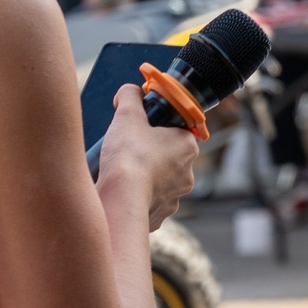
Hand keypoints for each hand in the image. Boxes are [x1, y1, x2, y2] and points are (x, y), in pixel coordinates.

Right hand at [97, 84, 198, 229]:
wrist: (120, 199)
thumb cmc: (129, 156)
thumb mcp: (127, 115)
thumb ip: (130, 96)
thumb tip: (129, 91)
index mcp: (187, 146)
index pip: (178, 130)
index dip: (158, 127)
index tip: (142, 128)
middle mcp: (187, 174)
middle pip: (168, 157)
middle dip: (149, 153)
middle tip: (128, 149)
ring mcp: (175, 198)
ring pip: (159, 182)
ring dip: (144, 177)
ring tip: (122, 173)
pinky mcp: (159, 215)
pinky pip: (149, 203)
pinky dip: (136, 198)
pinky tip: (122, 192)